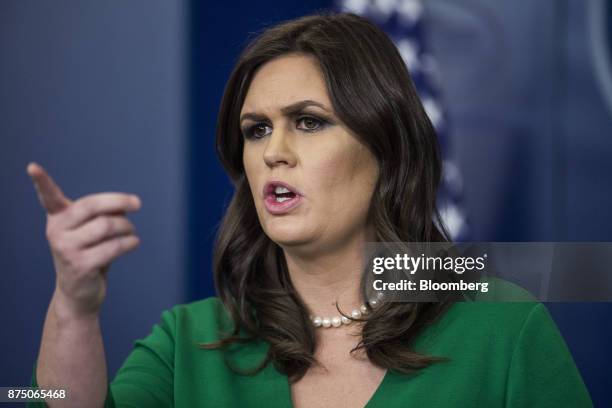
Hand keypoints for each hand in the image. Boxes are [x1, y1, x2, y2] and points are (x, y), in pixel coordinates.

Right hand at [27, 162, 141, 318]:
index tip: (32, 167)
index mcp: (58, 217)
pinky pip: (114, 247)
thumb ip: (104, 213)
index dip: (41, 182)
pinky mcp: (80, 266)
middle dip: (119, 201)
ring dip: (127, 226)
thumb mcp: (92, 230)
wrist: (79, 293)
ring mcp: (66, 249)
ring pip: (107, 226)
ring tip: (131, 231)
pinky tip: (133, 243)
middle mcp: (56, 231)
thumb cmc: (89, 253)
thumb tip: (124, 205)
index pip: (48, 197)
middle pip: (92, 206)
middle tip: (138, 203)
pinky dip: (129, 242)